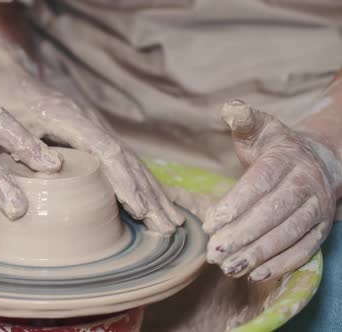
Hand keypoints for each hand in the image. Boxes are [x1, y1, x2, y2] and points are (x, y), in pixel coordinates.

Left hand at [0, 30, 183, 232]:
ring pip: (131, 162)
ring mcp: (94, 128)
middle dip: (148, 194)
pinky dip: (141, 184)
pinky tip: (154, 203)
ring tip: (171, 222)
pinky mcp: (93, 136)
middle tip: (167, 226)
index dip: (122, 180)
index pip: (104, 151)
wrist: (7, 75)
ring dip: (152, 192)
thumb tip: (48, 176)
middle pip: (127, 159)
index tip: (138, 208)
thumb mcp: (2, 124)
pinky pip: (123, 162)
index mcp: (68, 116)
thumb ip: (20, 148)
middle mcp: (88, 121)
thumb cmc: (1, 101)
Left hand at [205, 100, 340, 280]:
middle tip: (213, 252)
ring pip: (289, 234)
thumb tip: (230, 108)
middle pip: (274, 213)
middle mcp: (306, 183)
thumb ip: (244, 120)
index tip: (209, 223)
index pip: (260, 184)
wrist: (320, 160)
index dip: (235, 205)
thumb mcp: (261, 129)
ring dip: (259, 254)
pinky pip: (305, 250)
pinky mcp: (321, 228)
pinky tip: (256, 273)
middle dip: (243, 235)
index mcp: (287, 158)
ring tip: (229, 267)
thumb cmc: (277, 147)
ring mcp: (317, 208)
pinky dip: (282, 264)